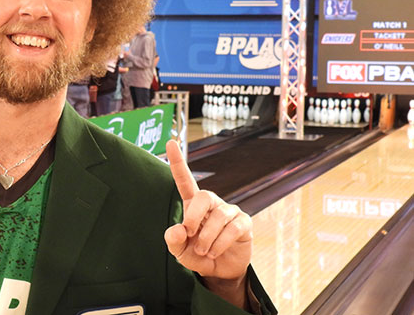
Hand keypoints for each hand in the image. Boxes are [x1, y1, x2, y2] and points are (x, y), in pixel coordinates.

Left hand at [163, 140, 251, 282]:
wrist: (219, 271)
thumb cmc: (197, 255)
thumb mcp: (180, 251)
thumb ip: (173, 241)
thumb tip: (178, 229)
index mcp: (193, 205)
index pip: (185, 180)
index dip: (178, 162)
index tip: (170, 141)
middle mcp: (212, 203)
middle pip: (204, 195)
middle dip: (193, 216)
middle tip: (189, 235)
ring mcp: (229, 211)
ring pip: (218, 216)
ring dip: (207, 238)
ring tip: (202, 251)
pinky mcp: (244, 223)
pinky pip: (232, 228)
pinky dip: (220, 243)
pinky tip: (214, 251)